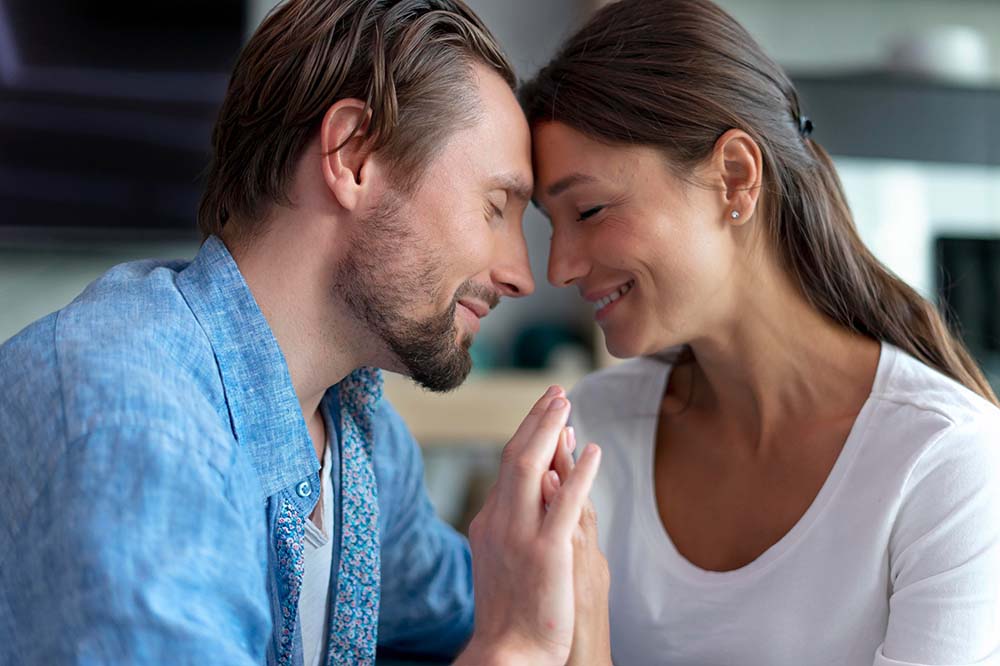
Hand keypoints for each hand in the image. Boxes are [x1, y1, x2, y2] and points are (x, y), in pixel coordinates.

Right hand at [455, 386, 601, 665]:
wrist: (509, 652)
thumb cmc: (512, 612)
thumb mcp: (504, 559)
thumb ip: (516, 524)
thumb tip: (536, 494)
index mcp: (490, 522)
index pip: (509, 467)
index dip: (530, 435)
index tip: (547, 414)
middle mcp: (500, 522)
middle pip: (517, 456)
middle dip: (537, 420)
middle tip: (556, 392)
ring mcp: (520, 535)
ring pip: (532, 468)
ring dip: (550, 431)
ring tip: (567, 403)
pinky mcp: (547, 552)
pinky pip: (564, 502)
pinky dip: (578, 472)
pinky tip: (591, 451)